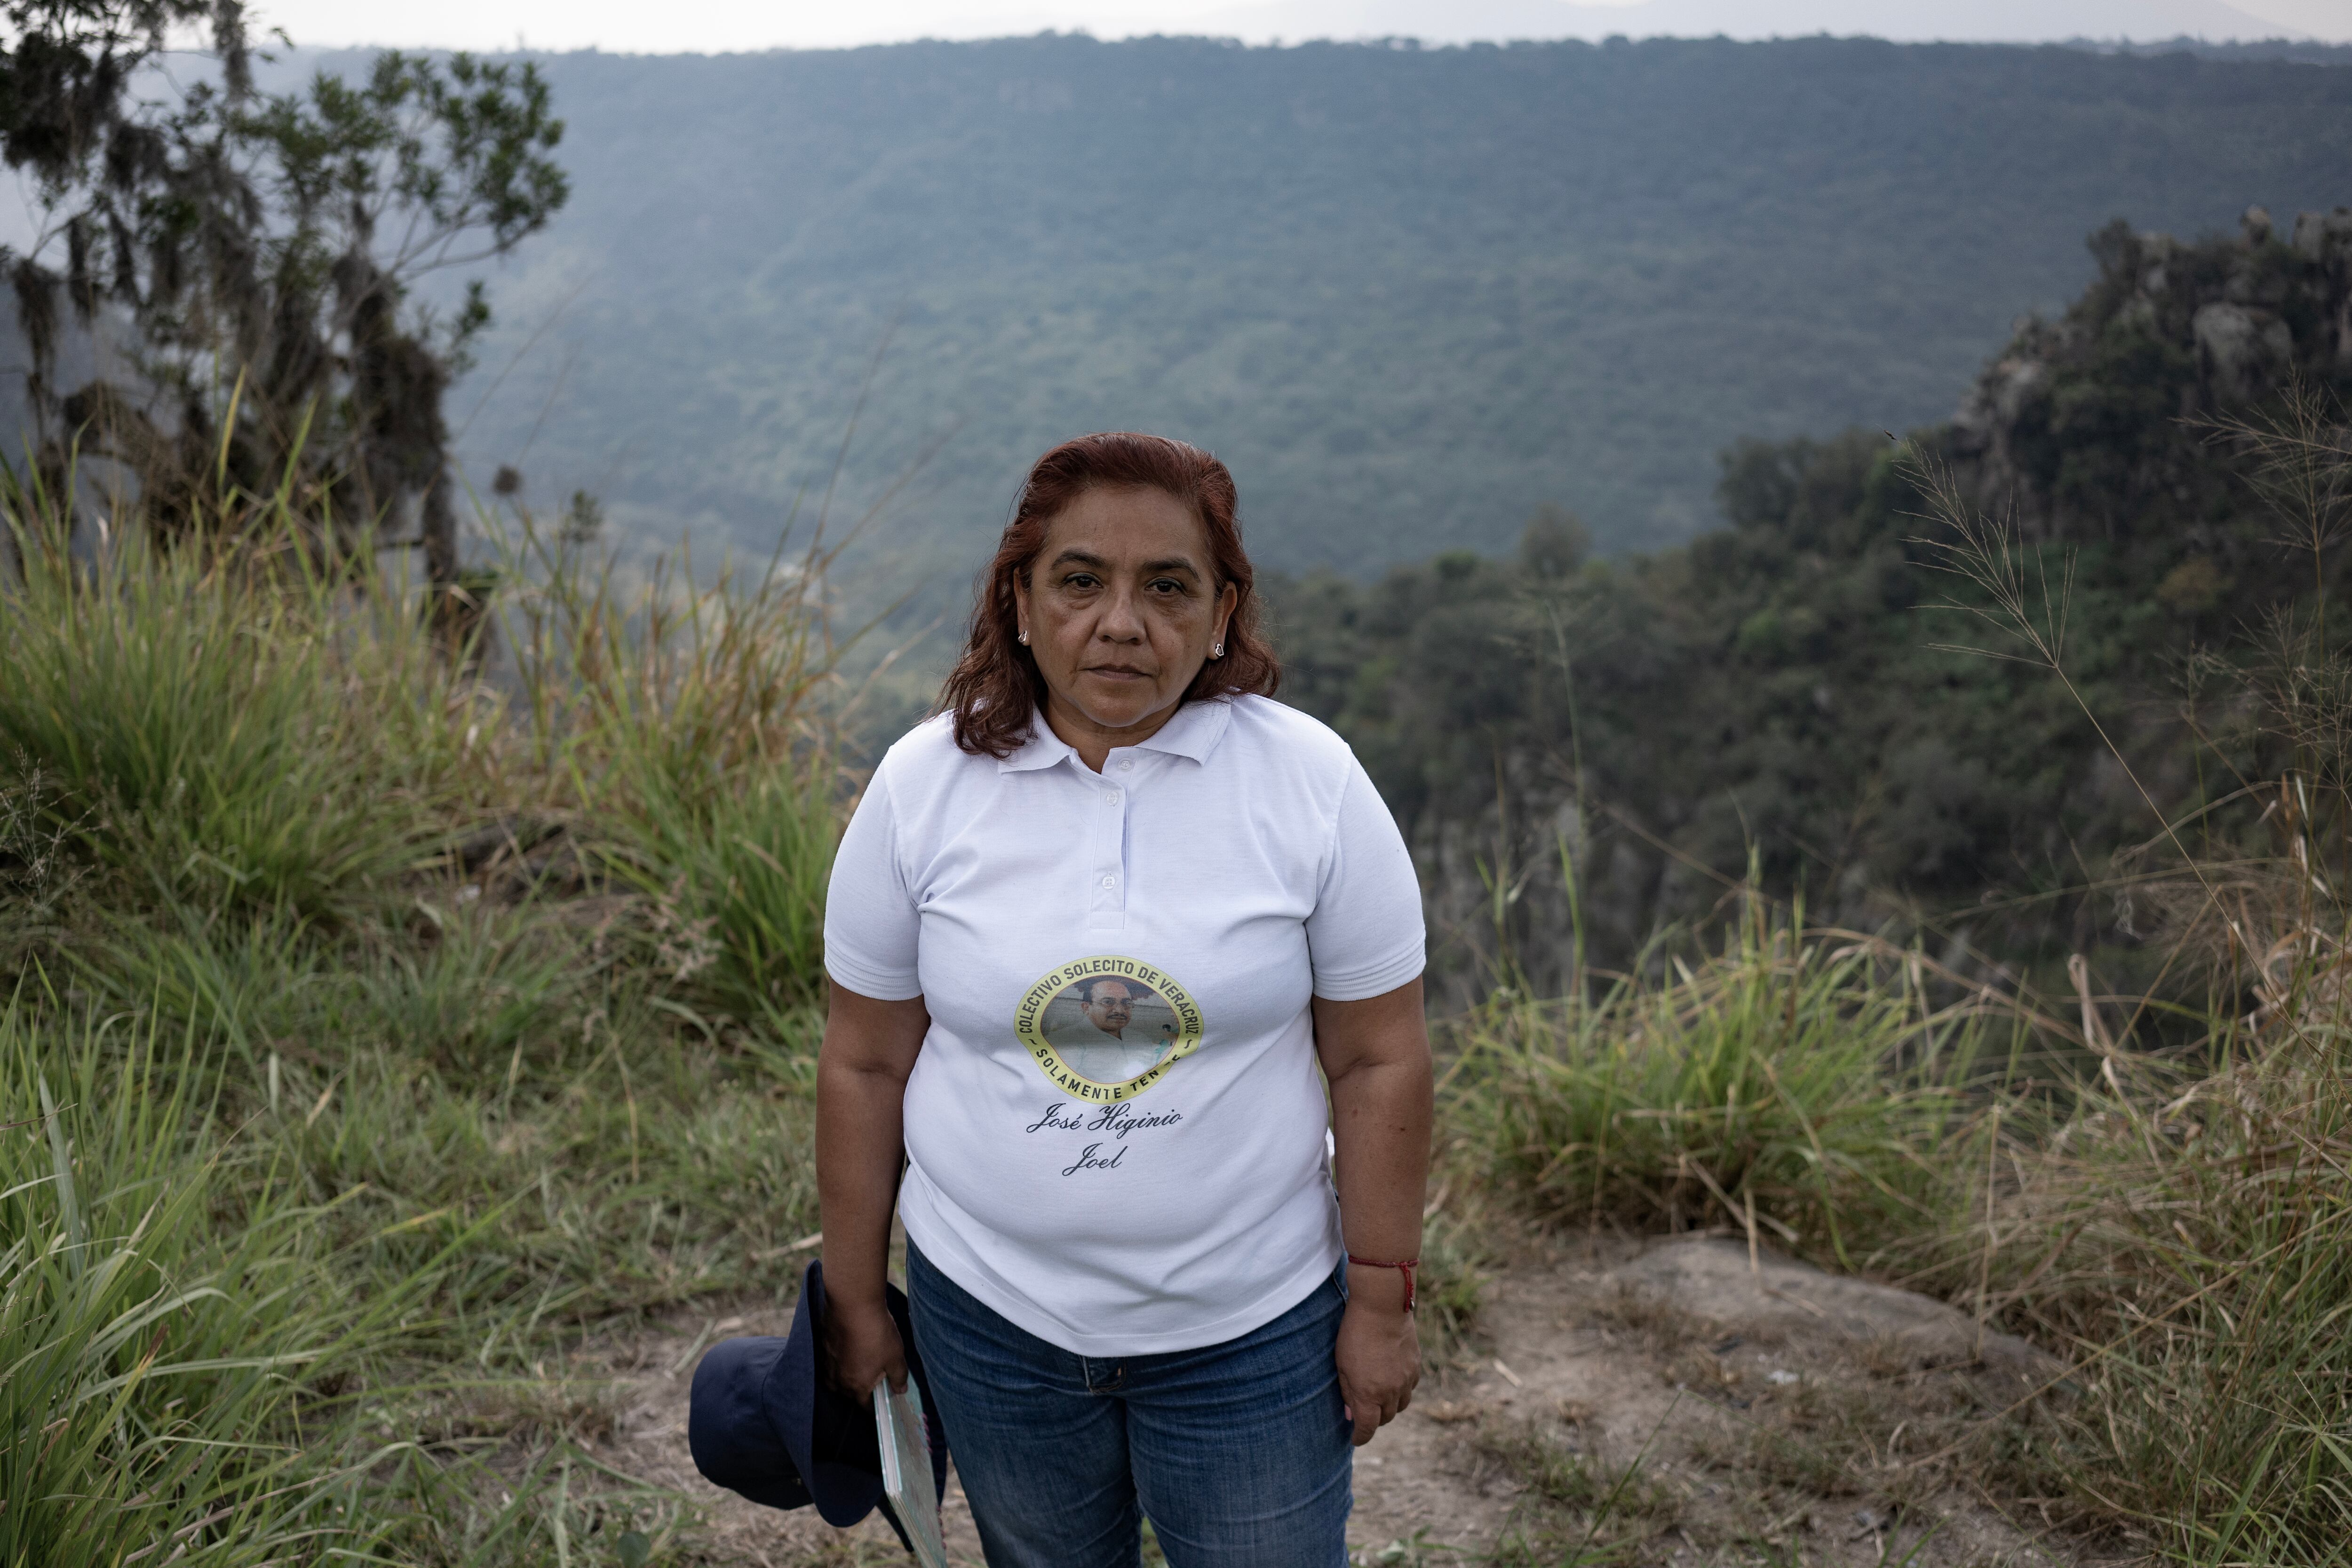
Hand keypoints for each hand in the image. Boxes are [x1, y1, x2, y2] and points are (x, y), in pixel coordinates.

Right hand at [822, 1293, 906, 1400]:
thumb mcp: (895, 1356)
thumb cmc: (876, 1332)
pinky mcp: (822, 1347)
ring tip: (857, 1364)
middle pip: (848, 1393)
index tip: (881, 1397)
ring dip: (844, 1376)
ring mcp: (827, 1363)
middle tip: (872, 1377)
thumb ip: (898, 1377)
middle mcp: (838, 1379)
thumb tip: (900, 1390)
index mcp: (857, 1386)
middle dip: (859, 1389)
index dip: (874, 1404)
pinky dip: (837, 1360)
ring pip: (835, 1378)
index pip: (865, 1405)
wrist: (852, 1304)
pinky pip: (829, 1361)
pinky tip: (846, 1349)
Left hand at [1335, 1279, 1419, 1446]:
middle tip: (1364, 1414)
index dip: (1360, 1437)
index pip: (1367, 1427)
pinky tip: (1392, 1380)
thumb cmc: (1355, 1333)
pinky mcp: (1415, 1367)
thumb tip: (1350, 1415)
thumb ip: (1347, 1392)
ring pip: (1400, 1406)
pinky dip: (1401, 1391)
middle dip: (1374, 1420)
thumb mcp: (1342, 1364)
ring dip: (1389, 1407)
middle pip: (1385, 1418)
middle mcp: (1390, 1392)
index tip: (1355, 1438)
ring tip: (1378, 1398)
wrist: (1382, 1307)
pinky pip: (1410, 1388)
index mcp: (1368, 1393)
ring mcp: (1406, 1380)